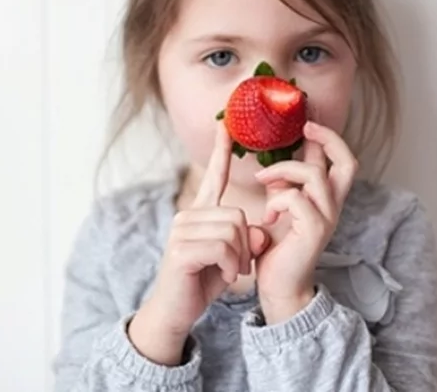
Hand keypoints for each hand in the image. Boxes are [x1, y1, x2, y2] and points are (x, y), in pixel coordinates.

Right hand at [129, 121, 267, 364]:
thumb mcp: (233, 258)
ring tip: (229, 272)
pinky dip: (228, 266)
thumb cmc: (203, 281)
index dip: (220, 152)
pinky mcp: (180, 249)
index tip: (224, 126)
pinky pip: (222, 248)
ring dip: (238, 258)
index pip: (213, 177)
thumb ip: (248, 240)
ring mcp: (181, 230)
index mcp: (200, 212)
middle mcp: (187, 215)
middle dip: (246, 244)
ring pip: (232, 231)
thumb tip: (260, 234)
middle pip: (237, 215)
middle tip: (237, 266)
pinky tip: (220, 276)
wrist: (176, 310)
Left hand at [253, 121, 358, 323]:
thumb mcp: (279, 209)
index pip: (341, 160)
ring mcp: (327, 218)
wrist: (279, 287)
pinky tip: (266, 217)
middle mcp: (333, 206)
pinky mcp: (314, 230)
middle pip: (347, 161)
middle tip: (303, 128)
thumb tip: (274, 164)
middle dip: (327, 138)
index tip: (306, 120)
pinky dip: (276, 200)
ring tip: (262, 181)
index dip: (328, 136)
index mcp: (326, 199)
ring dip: (282, 171)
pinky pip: (295, 199)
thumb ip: (284, 187)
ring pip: (313, 175)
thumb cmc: (277, 250)